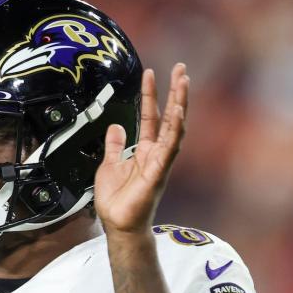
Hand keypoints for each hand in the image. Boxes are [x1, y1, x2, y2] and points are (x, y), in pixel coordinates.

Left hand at [94, 64, 188, 235]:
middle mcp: (157, 153)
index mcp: (145, 150)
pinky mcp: (159, 172)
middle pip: (170, 116)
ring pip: (175, 128)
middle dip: (175, 91)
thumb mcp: (108, 165)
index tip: (151, 73)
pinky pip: (170, 148)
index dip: (151, 94)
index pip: (151, 116)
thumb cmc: (116, 201)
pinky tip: (179, 112)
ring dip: (180, 104)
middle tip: (181, 67)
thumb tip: (116, 127)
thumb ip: (114, 146)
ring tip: (183, 82)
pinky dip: (175, 129)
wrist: (117, 225)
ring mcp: (160, 162)